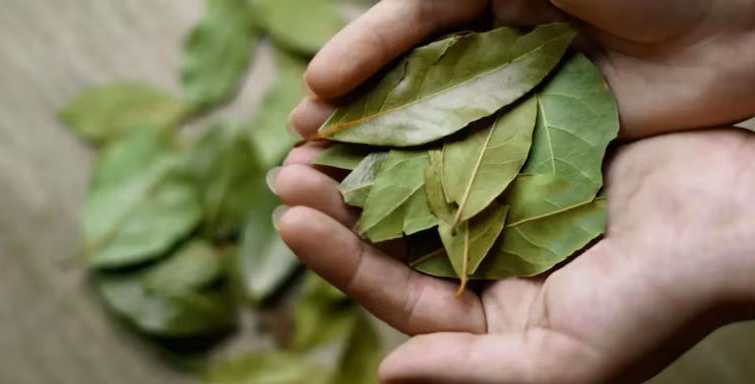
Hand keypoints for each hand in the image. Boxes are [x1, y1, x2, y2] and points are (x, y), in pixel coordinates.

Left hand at [272, 128, 754, 382]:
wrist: (735, 225)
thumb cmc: (660, 302)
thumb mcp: (565, 360)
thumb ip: (475, 373)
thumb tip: (388, 373)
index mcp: (484, 315)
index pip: (393, 290)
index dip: (338, 258)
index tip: (290, 220)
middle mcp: (483, 261)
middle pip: (393, 235)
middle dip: (335, 205)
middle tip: (284, 170)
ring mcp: (501, 205)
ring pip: (415, 182)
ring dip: (365, 159)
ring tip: (311, 130)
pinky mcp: (525, 155)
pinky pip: (459, 137)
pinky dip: (418, 122)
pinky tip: (379, 100)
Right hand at [289, 0, 754, 138]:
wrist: (743, 21)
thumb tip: (387, 12)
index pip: (408, 28)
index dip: (361, 58)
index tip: (316, 91)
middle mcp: (498, 46)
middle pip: (414, 85)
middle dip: (360, 116)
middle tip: (304, 147)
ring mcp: (522, 98)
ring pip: (442, 129)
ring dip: (389, 157)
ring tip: (335, 183)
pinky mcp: (549, 142)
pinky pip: (488, 163)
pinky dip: (446, 183)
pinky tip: (406, 206)